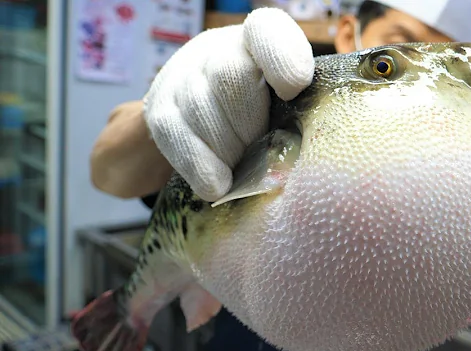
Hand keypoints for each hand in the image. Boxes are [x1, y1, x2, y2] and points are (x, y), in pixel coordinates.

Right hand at [143, 8, 314, 201]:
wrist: (197, 124)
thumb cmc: (259, 116)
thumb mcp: (284, 103)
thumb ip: (297, 111)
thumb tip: (299, 148)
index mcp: (257, 40)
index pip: (266, 32)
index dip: (282, 61)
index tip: (291, 91)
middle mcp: (216, 48)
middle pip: (229, 76)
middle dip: (250, 124)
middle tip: (263, 149)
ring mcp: (181, 76)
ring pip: (201, 109)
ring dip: (230, 150)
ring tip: (244, 168)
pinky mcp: (159, 111)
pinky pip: (177, 137)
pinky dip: (203, 167)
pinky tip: (219, 185)